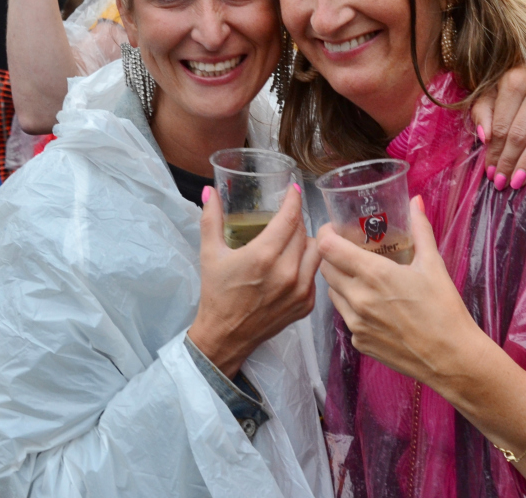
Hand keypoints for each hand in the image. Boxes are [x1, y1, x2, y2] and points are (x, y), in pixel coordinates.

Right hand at [188, 187, 319, 377]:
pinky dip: (307, 265)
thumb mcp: (210, 253)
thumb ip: (211, 218)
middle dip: (294, 221)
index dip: (294, 200)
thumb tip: (208, 190)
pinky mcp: (306, 304)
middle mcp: (287, 272)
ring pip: (316, 251)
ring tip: (290, 242)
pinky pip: (315, 273)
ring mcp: (300, 290)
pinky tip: (292, 265)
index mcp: (263, 256)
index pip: (290, 218)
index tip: (294, 189)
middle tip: (283, 220)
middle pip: (303, 232)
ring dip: (305, 242)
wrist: (225, 336)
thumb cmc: (216, 293)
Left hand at [317, 197, 481, 384]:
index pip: (328, 248)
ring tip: (360, 275)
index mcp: (374, 274)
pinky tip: (373, 303)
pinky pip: (345, 316)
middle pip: (325, 268)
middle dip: (331, 255)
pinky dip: (352, 305)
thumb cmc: (444, 309)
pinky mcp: (359, 342)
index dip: (326, 233)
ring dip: (340, 280)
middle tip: (347, 248)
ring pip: (332, 293)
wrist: (451, 358)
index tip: (334, 228)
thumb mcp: (433, 264)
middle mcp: (358, 298)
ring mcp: (355, 323)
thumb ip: (421, 229)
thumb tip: (416, 201)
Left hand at [471, 55, 525, 189]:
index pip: (501, 126)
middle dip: (509, 161)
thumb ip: (484, 108)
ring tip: (520, 179)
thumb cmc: (523, 73)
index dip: (495, 152)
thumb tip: (483, 136)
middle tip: (503, 184)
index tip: (490, 173)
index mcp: (511, 81)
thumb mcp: (497, 85)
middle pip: (520, 131)